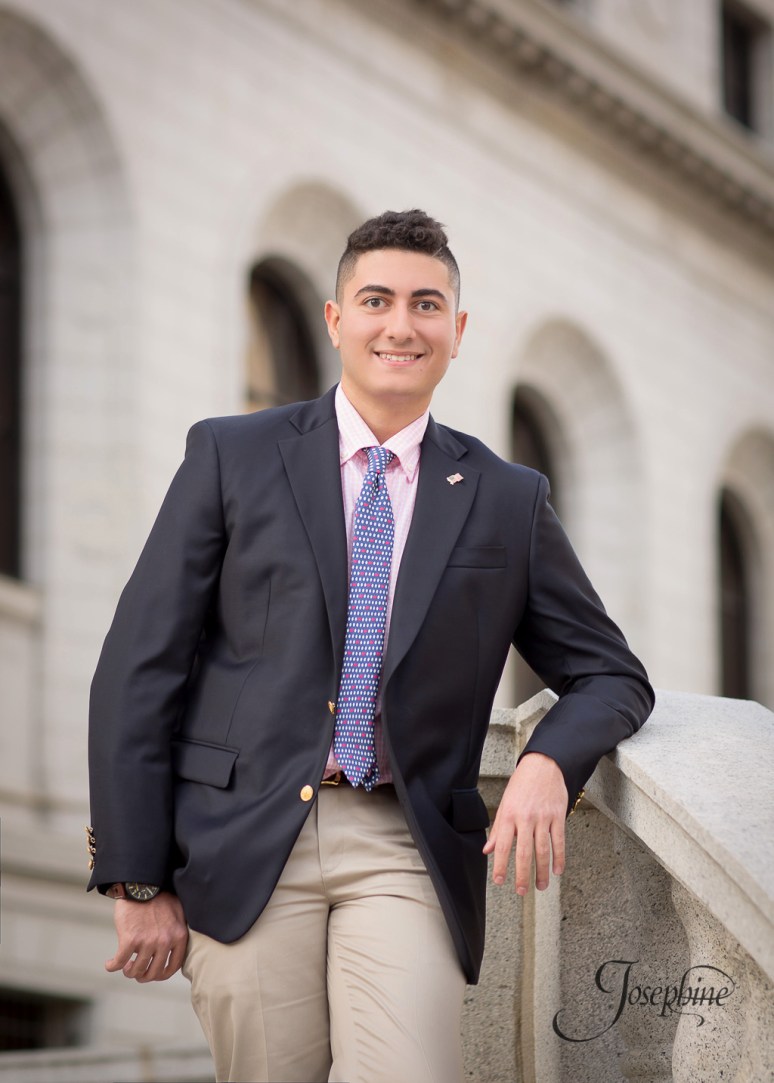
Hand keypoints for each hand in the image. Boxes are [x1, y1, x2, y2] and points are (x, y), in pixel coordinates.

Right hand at [106, 891, 187, 981]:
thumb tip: (174, 950)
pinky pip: (119, 962)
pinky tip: (109, 964)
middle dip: (143, 976)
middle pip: (154, 973)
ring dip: (129, 972)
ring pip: (137, 970)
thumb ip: (177, 932)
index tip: (153, 973)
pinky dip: (112, 966)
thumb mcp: (177, 913)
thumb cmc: (159, 896)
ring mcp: (147, 941)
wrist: (141, 883)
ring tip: (125, 967)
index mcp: (178, 936)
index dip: (161, 974)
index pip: (173, 967)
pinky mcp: (129, 939)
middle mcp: (165, 941)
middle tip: (136, 971)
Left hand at [483, 751, 567, 895]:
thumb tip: (488, 850)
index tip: (500, 881)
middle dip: (522, 875)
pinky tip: (557, 870)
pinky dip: (559, 858)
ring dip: (542, 871)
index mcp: (509, 815)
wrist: (543, 765)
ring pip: (543, 850)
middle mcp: (526, 818)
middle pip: (524, 853)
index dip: (501, 866)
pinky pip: (559, 841)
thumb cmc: (522, 784)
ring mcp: (543, 818)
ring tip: (541, 886)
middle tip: (521, 891)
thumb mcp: (505, 804)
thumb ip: (498, 829)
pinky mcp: (558, 816)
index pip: (504, 846)